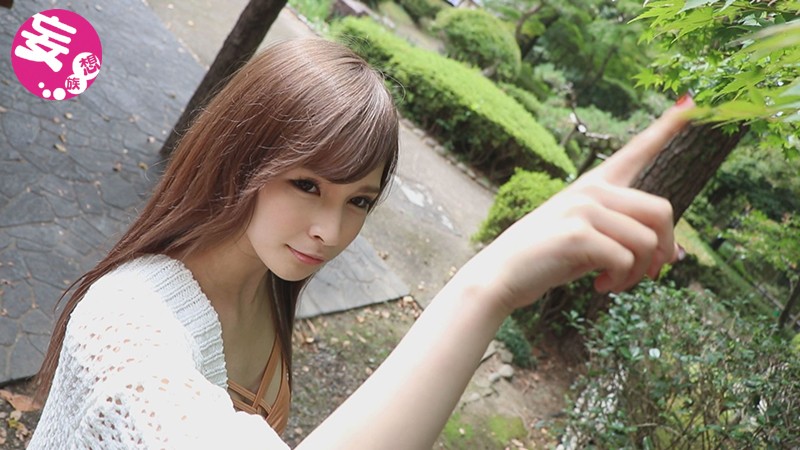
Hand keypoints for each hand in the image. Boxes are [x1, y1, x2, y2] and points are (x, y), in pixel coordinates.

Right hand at [467, 97, 693, 312]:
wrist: (503, 273)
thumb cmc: (549, 257)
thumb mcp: (592, 241)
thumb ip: (629, 239)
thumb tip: (678, 257)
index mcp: (596, 185)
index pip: (637, 150)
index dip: (667, 126)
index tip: (691, 100)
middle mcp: (593, 190)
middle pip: (662, 211)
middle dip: (664, 249)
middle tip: (651, 274)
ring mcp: (584, 208)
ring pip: (647, 241)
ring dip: (640, 273)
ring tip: (616, 283)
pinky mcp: (578, 233)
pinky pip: (625, 260)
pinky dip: (620, 281)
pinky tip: (600, 286)